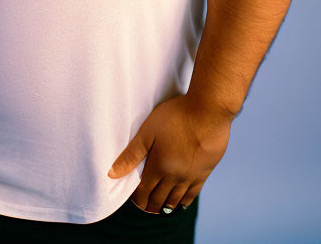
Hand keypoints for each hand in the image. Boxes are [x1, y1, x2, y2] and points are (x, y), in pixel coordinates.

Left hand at [107, 93, 233, 212]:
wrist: (208, 112)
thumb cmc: (176, 116)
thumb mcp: (148, 131)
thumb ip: (131, 154)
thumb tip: (112, 174)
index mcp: (159, 167)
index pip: (144, 191)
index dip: (138, 199)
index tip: (135, 202)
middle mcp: (174, 176)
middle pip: (159, 198)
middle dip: (150, 205)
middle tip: (145, 208)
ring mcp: (191, 176)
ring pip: (176, 199)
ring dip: (166, 206)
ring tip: (160, 210)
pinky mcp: (204, 172)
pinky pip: (193, 194)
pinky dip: (185, 201)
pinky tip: (181, 204)